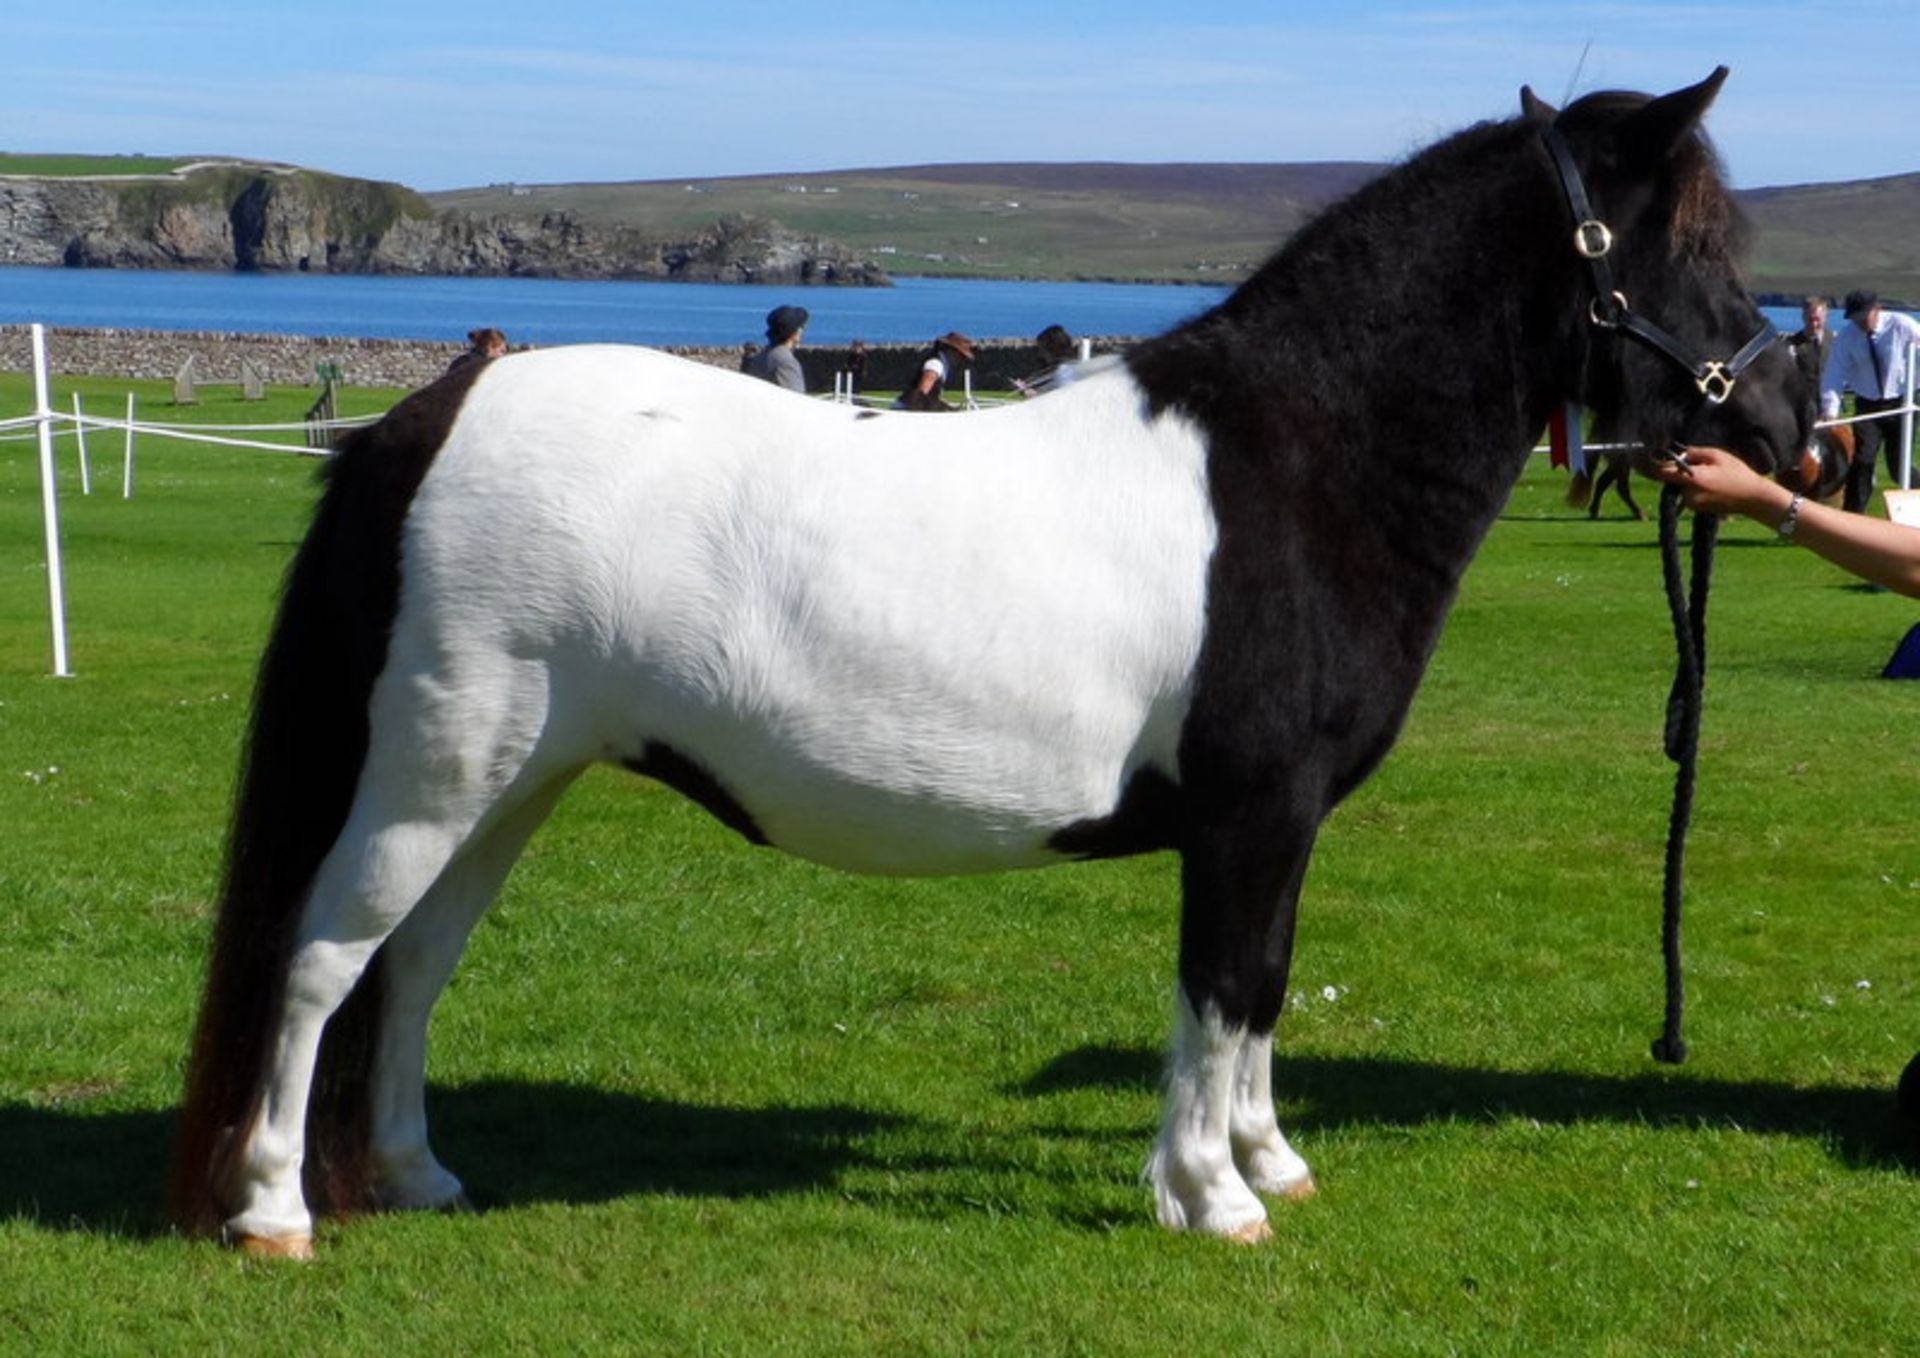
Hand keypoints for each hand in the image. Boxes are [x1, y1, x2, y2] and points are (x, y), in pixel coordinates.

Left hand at [1648, 446, 1793, 522]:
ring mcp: (1692, 504)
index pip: (1662, 473)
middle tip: (1702, 465)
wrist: (1753, 498)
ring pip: (1681, 486)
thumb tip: (1677, 451)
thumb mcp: (1718, 456)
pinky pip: (1688, 494)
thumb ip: (1694, 453)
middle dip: (1680, 470)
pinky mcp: (1696, 509)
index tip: (1640, 459)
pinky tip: (1714, 485)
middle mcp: (1688, 494)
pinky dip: (1695, 487)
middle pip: (1673, 478)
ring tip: (1714, 476)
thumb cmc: (1738, 474)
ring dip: (1689, 479)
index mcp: (1693, 479)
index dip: (1650, 465)